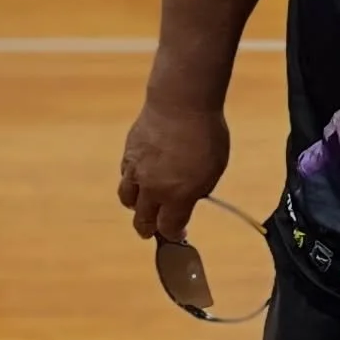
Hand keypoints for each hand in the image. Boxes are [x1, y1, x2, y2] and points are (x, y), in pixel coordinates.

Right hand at [118, 98, 229, 241]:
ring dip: (135, 207)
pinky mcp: (128, 153)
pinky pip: (125, 176)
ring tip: (142, 205)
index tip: (179, 234)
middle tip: (152, 230)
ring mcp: (136, 171)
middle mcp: (152, 189)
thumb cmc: (205, 134)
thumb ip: (199, 189)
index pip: (169, 228)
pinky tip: (138, 178)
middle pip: (143, 220)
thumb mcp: (215, 168)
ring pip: (127, 199)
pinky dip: (130, 182)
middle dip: (148, 228)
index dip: (174, 235)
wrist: (181, 104)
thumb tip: (190, 197)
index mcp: (177, 196)